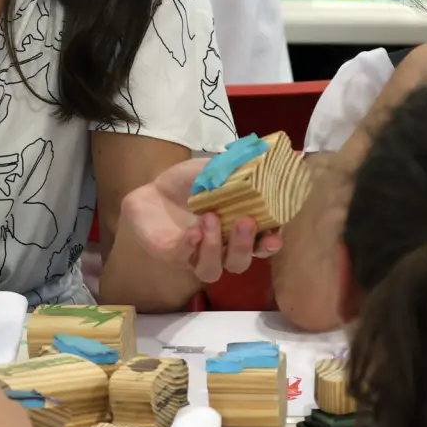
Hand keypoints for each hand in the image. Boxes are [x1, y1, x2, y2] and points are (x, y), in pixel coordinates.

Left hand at [117, 159, 281, 283]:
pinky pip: (184, 258)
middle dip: (244, 246)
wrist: (151, 189)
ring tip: (210, 219)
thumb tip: (259, 155)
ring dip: (214, 248)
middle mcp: (220, 249)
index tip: (275, 235)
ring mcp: (195, 255)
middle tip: (245, 222)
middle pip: (239, 262)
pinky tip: (192, 232)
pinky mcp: (172, 255)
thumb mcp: (211, 170)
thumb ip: (233, 169)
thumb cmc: (188, 183)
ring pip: (212, 270)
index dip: (270, 244)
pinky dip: (190, 247)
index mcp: (236, 230)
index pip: (261, 246)